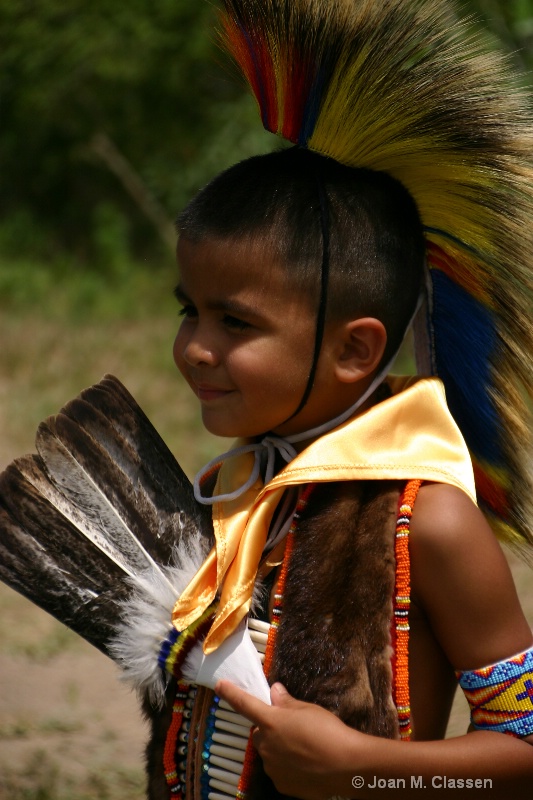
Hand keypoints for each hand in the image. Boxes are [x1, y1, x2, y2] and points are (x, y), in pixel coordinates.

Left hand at [215, 679, 359, 799]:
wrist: (345, 766)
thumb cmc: (327, 731)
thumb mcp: (307, 709)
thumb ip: (286, 702)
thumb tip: (274, 692)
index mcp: (270, 721)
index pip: (244, 704)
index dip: (231, 693)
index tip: (220, 685)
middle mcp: (265, 745)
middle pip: (260, 732)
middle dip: (271, 729)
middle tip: (293, 728)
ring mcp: (272, 767)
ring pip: (270, 752)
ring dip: (280, 748)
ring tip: (305, 748)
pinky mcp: (282, 784)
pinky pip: (280, 770)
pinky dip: (288, 766)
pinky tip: (307, 764)